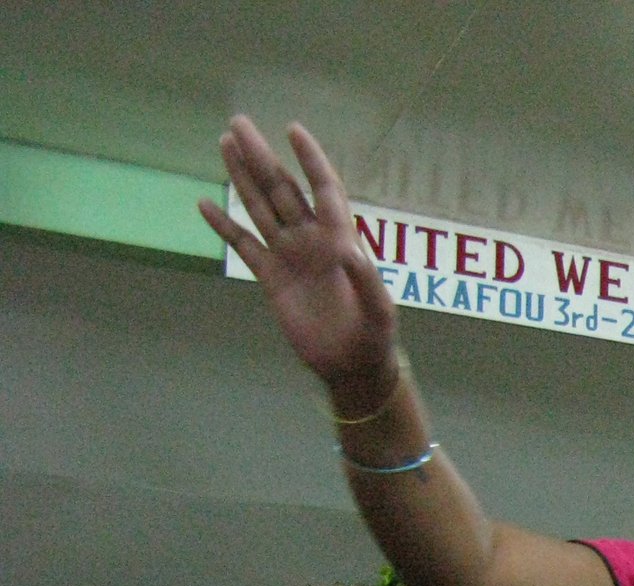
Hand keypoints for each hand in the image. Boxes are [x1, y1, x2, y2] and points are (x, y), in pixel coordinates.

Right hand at [199, 117, 399, 393]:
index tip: (293, 131)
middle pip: (283, 189)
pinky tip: (204, 203)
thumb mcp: (380, 310)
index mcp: (340, 240)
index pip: (324, 190)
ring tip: (225, 144)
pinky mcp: (271, 277)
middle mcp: (312, 240)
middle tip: (239, 123)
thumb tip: (349, 250)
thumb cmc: (374, 336)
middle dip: (262, 157)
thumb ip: (368, 281)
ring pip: (261, 207)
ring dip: (242, 177)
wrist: (352, 365)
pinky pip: (243, 244)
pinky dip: (224, 225)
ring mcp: (289, 256)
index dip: (311, 160)